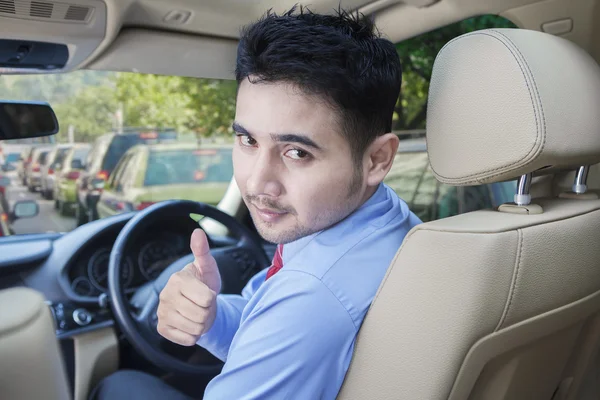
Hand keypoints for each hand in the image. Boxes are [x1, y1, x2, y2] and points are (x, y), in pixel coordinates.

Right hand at [157, 228, 220, 345]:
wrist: (197, 304)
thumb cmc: (205, 283)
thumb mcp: (208, 267)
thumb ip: (203, 251)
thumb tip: (198, 232)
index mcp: (178, 279)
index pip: (207, 299)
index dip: (212, 298)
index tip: (207, 293)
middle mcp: (166, 296)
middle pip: (202, 315)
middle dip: (208, 312)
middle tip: (204, 306)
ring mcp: (162, 313)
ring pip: (195, 329)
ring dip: (202, 324)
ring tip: (198, 314)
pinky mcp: (162, 329)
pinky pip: (188, 339)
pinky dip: (194, 335)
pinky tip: (190, 323)